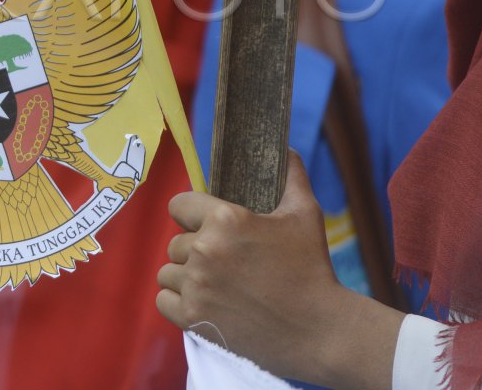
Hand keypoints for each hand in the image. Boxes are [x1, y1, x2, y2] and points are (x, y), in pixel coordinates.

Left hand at [156, 151, 402, 387]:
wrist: (318, 330)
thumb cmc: (312, 268)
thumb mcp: (306, 214)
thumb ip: (292, 176)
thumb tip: (286, 150)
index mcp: (225, 218)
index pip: (179, 205)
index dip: (191, 214)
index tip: (205, 225)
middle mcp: (205, 249)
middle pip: (176, 242)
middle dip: (195, 249)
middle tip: (224, 262)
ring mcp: (197, 285)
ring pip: (168, 272)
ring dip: (186, 276)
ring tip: (215, 283)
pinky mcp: (193, 318)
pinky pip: (163, 300)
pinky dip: (178, 302)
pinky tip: (202, 301)